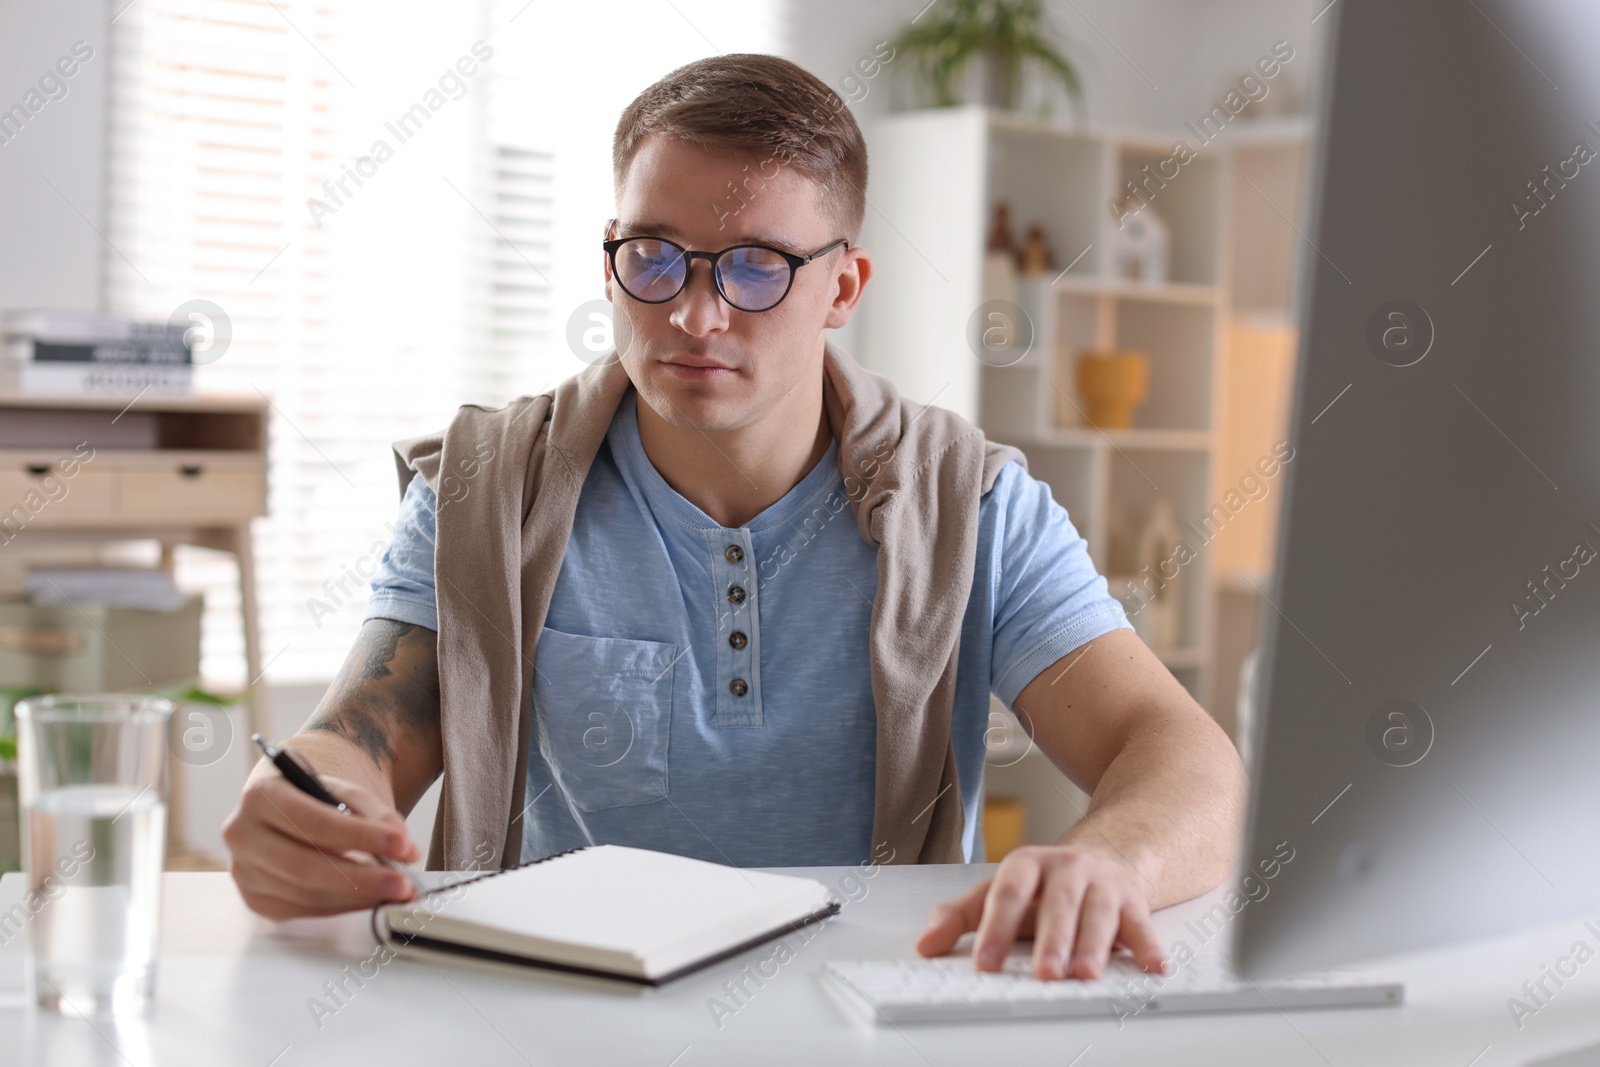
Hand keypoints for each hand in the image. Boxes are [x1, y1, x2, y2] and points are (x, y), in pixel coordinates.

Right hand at [223, 769, 422, 919]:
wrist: (289, 809)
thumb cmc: (316, 799)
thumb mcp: (343, 791)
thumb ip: (375, 814)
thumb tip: (403, 848)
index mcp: (262, 795)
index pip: (312, 821)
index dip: (359, 836)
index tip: (399, 845)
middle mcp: (243, 834)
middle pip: (305, 865)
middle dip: (362, 877)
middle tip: (402, 882)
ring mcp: (245, 872)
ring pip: (306, 893)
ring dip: (357, 897)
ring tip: (395, 892)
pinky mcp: (256, 899)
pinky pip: (304, 909)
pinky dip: (343, 906)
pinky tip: (370, 899)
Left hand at [914, 843, 1166, 980]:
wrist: (1105, 854)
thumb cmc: (1045, 884)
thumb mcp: (998, 891)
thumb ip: (961, 916)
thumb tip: (925, 945)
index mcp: (1027, 864)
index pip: (1008, 893)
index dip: (995, 927)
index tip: (984, 962)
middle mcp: (1067, 869)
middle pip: (1059, 903)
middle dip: (1052, 939)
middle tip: (1044, 972)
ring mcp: (1102, 883)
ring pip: (1099, 912)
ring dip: (1093, 944)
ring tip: (1085, 974)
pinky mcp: (1134, 902)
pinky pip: (1142, 924)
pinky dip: (1148, 945)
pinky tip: (1151, 966)